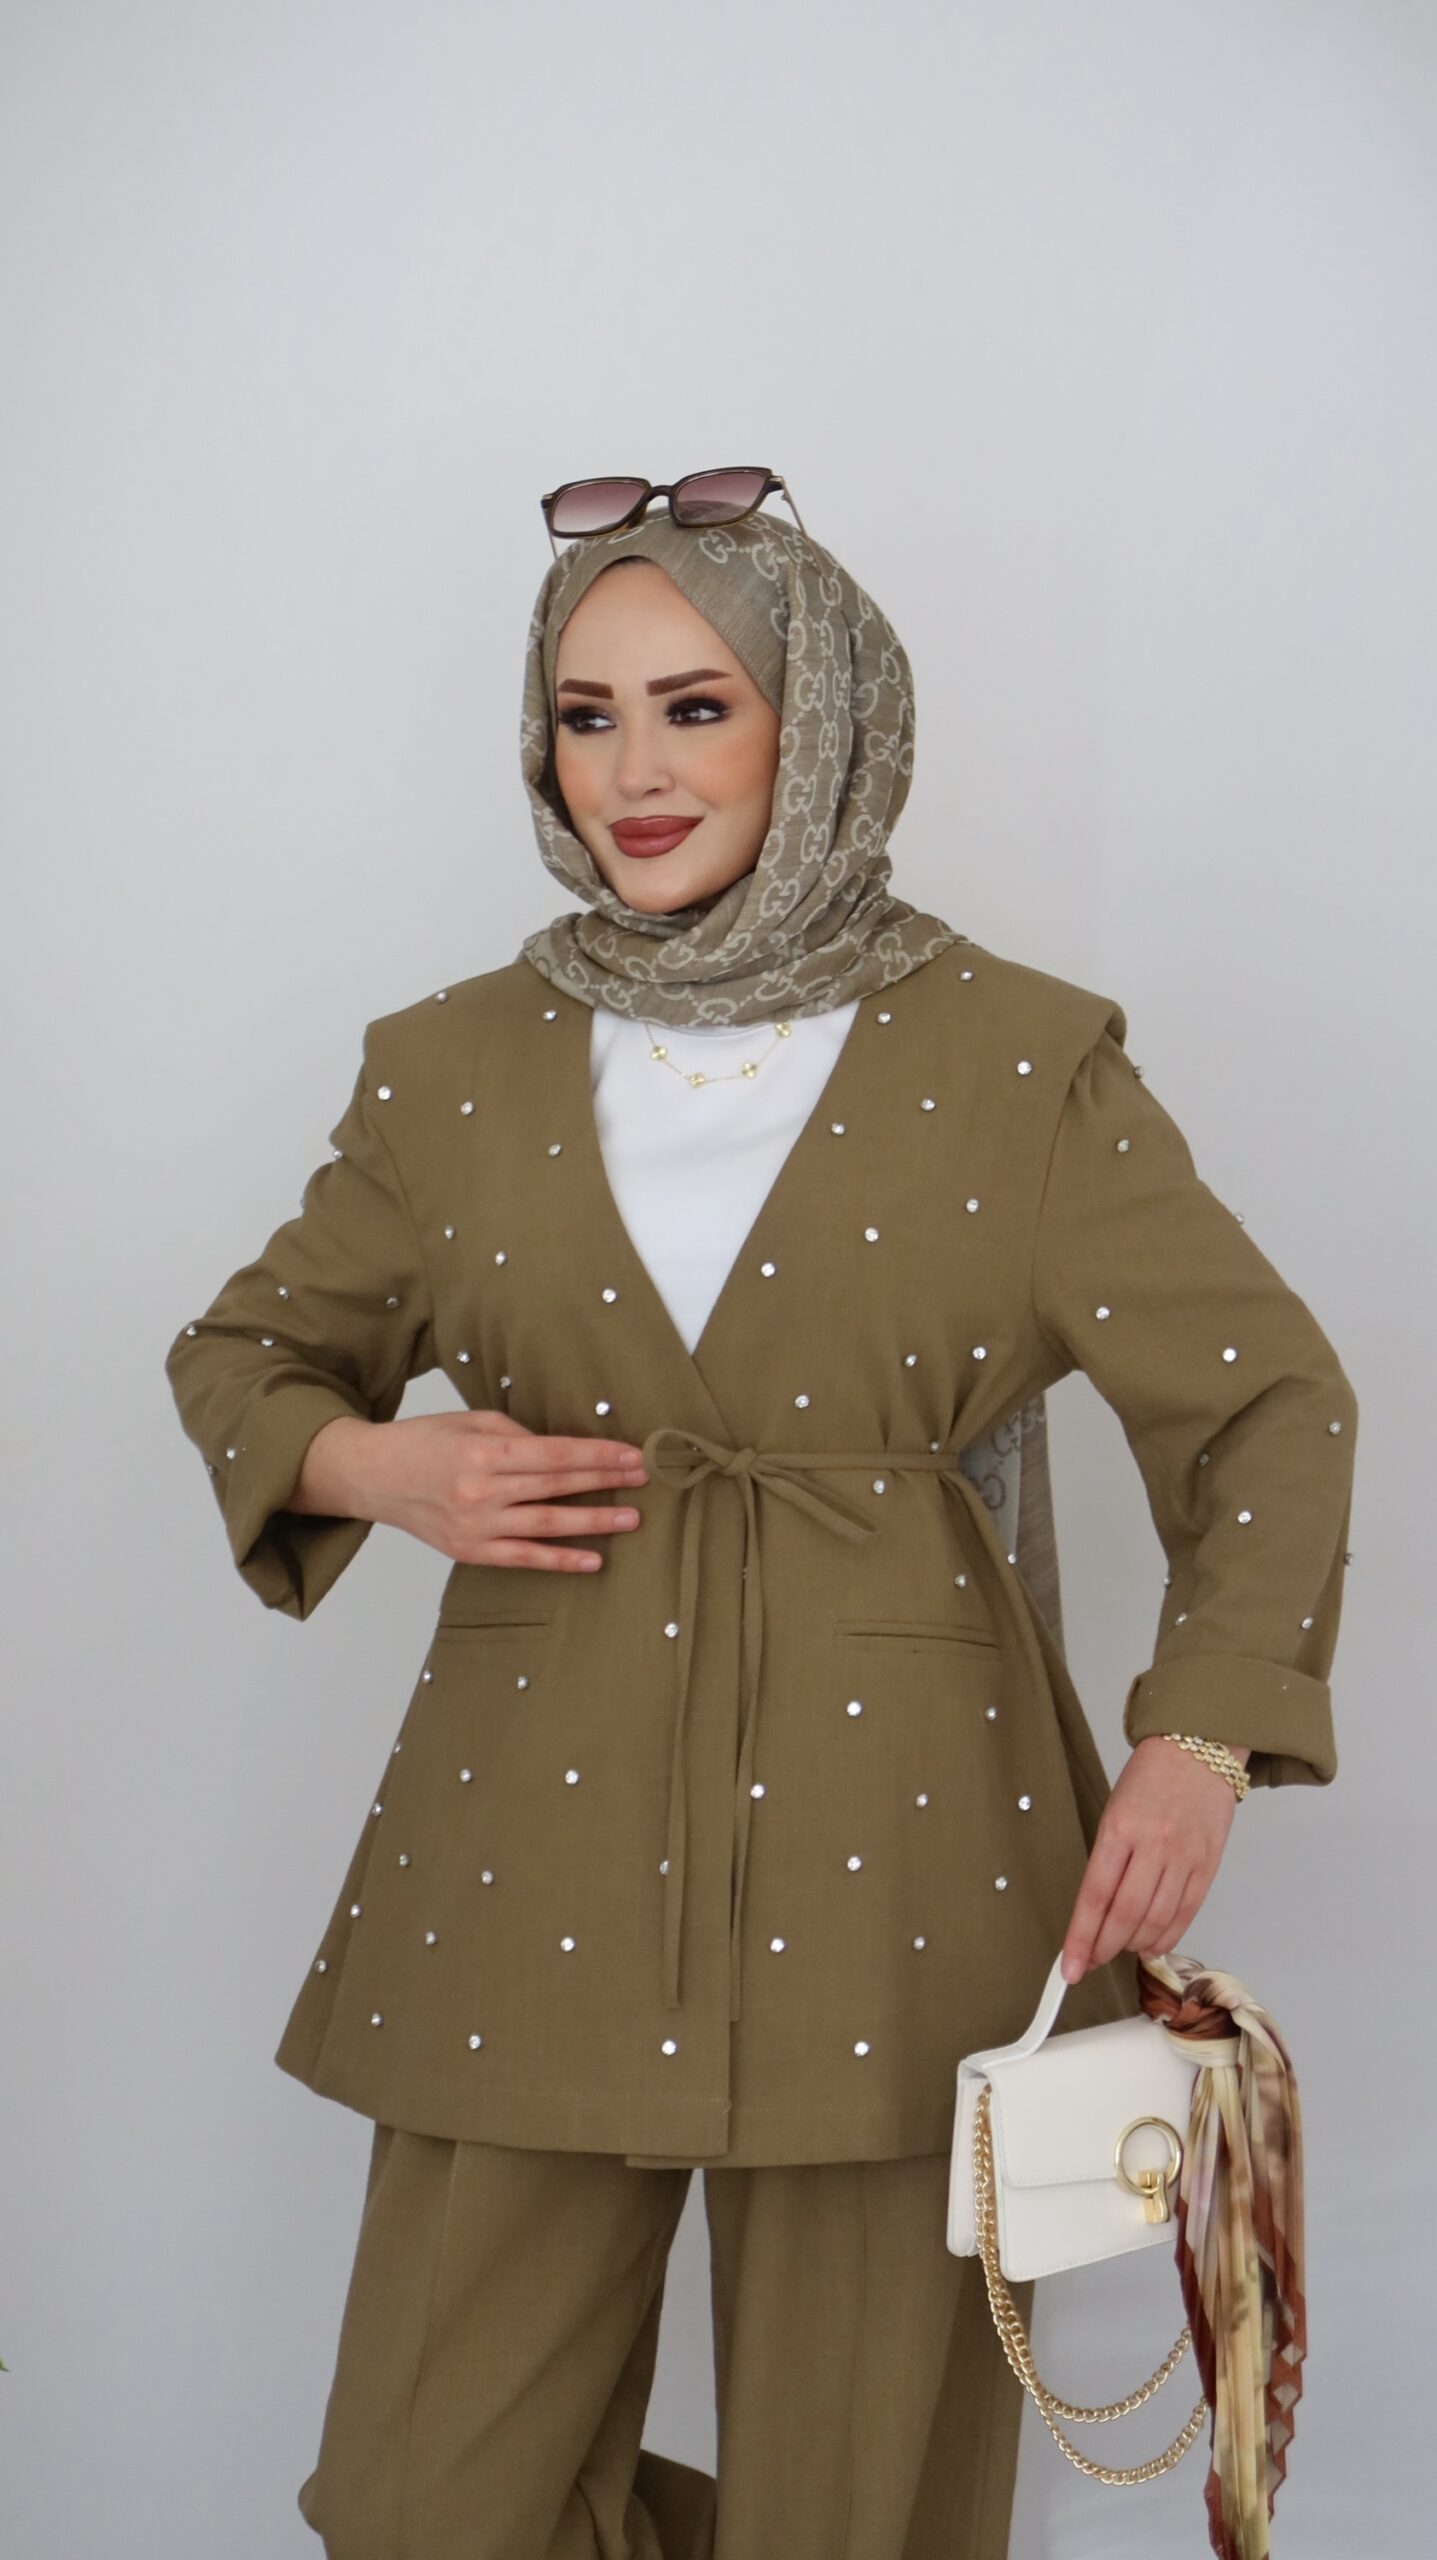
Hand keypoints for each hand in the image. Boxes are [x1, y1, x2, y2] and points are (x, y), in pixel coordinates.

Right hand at [293, 1410, 649, 1571]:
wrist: (373, 1477)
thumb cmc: (424, 1442)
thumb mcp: (471, 1422)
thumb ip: (518, 1436)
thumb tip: (565, 1452)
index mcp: (483, 1454)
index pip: (554, 1455)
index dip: (597, 1456)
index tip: (631, 1455)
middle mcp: (481, 1492)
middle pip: (557, 1487)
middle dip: (604, 1482)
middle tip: (642, 1479)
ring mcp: (475, 1526)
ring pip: (547, 1524)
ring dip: (593, 1522)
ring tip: (630, 1518)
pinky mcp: (469, 1551)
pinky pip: (524, 1558)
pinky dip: (560, 1560)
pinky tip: (592, 1558)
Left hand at [1060, 1734, 1248, 1982]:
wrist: (1200, 1748)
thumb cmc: (1150, 1777)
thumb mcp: (1115, 1810)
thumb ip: (1108, 1858)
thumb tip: (1097, 1909)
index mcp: (1120, 1828)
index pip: (1095, 1895)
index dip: (1081, 1937)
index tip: (1070, 1965)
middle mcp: (1154, 1845)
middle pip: (1126, 1915)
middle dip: (1104, 1948)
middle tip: (1090, 1962)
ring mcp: (1184, 1857)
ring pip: (1156, 1920)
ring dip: (1134, 1945)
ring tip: (1119, 1950)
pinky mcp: (1208, 1865)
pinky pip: (1185, 1913)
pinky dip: (1166, 1936)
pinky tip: (1151, 1945)